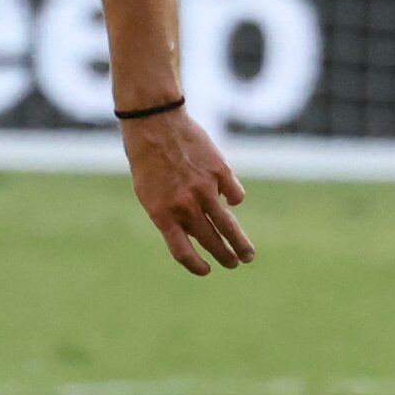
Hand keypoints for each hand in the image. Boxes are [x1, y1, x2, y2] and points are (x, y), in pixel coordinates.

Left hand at [121, 107, 253, 275]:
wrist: (154, 123)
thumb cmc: (146, 159)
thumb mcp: (148, 192)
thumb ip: (170, 213)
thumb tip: (197, 232)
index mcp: (161, 213)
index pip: (182, 251)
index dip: (195, 265)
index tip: (206, 271)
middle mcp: (185, 205)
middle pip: (211, 241)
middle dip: (225, 256)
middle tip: (234, 263)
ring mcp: (205, 189)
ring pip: (229, 225)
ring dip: (240, 243)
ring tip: (248, 256)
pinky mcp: (221, 173)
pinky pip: (235, 195)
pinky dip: (234, 199)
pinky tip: (231, 200)